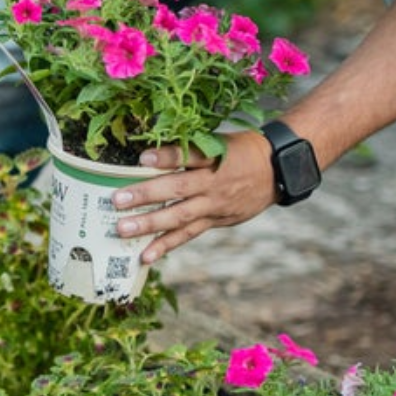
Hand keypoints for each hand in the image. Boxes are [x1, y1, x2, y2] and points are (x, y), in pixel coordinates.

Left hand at [110, 131, 278, 262]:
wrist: (277, 170)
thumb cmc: (240, 151)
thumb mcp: (220, 141)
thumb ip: (190, 148)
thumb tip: (149, 152)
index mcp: (216, 157)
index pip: (191, 156)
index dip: (167, 157)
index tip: (142, 158)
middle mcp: (214, 182)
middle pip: (179, 188)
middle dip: (147, 194)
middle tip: (117, 199)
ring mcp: (215, 205)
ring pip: (180, 216)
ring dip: (150, 224)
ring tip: (123, 229)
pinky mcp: (216, 221)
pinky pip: (188, 234)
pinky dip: (166, 245)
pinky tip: (145, 255)